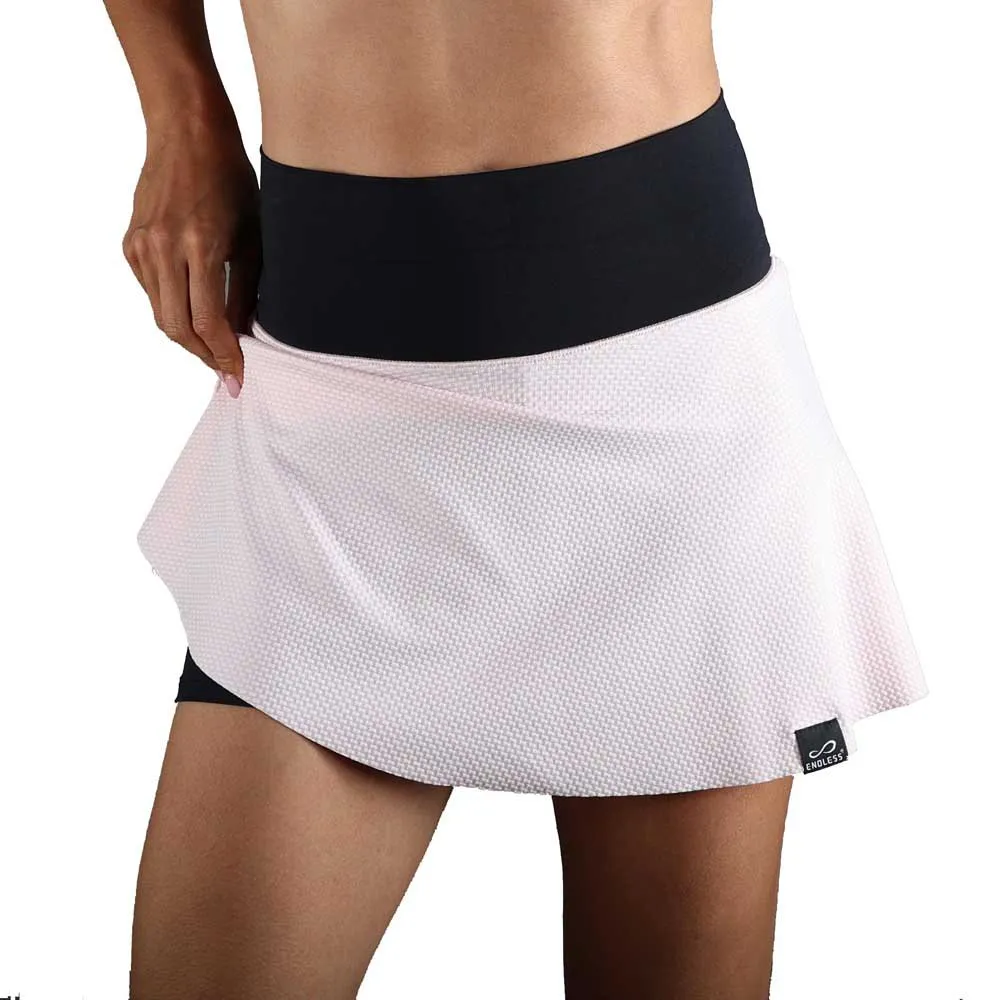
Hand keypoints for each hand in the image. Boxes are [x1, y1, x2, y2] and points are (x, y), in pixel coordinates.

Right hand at [122, 127, 261, 395]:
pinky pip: (152, 293)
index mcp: (200, 245)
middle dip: (205, 356)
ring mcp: (141, 246)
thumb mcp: (253, 238)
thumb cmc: (232, 181)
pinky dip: (173, 310)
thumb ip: (245, 290)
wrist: (187, 133)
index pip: (209, 321)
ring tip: (216, 350)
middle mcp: (164, 248)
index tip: (239, 377)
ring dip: (189, 338)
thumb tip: (244, 335)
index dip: (225, 355)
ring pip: (161, 315)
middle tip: (227, 373)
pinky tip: (195, 314)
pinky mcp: (130, 244)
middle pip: (178, 327)